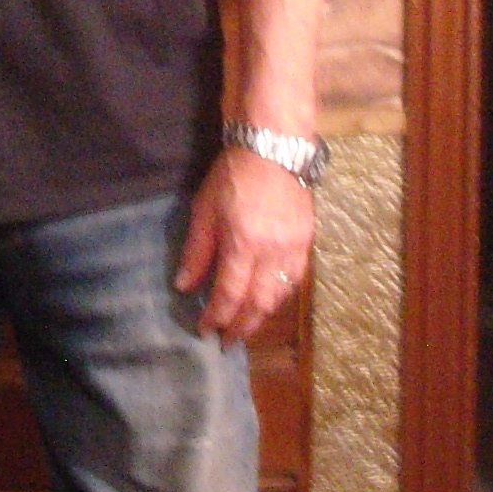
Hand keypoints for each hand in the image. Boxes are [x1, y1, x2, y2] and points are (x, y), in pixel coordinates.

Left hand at [175, 148, 314, 344]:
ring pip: (280, 294)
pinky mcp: (307, 240)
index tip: (205, 330)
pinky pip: (296, 278)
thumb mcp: (204, 210)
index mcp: (244, 243)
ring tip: (247, 326)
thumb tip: (184, 286)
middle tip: (228, 342)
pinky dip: (281, 295)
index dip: (217, 316)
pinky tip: (269, 301)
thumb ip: (197, 251)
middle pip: (259, 303)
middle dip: (242, 326)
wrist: (274, 149)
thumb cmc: (233, 176)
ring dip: (262, 315)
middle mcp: (273, 251)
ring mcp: (294, 247)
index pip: (230, 294)